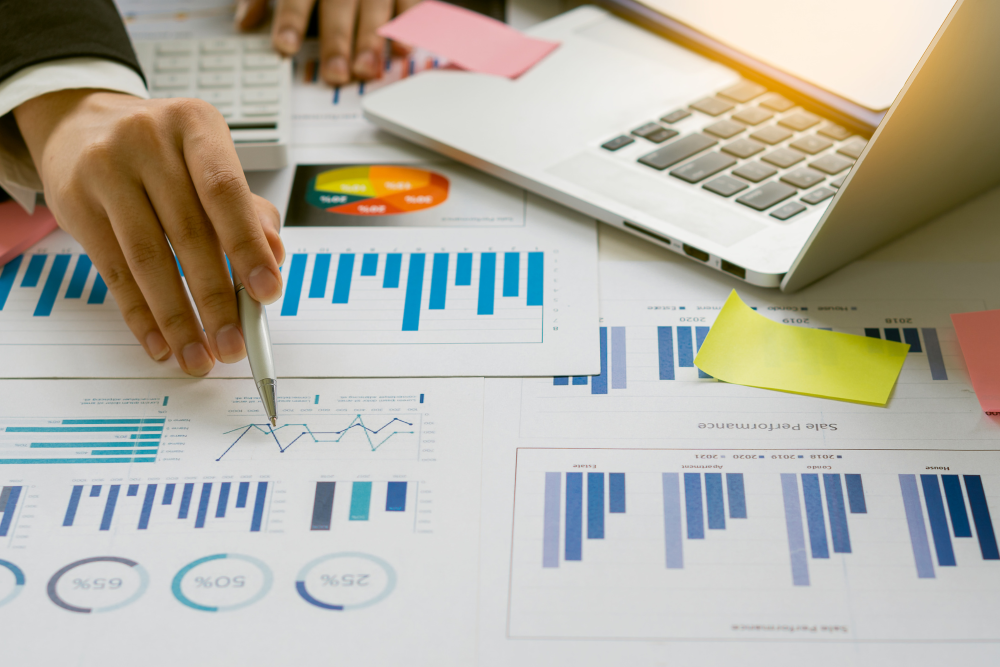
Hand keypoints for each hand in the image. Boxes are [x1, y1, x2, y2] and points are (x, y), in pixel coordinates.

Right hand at [14, 90, 284, 376]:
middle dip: (216, 298)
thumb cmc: (162, 152)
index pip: (226, 192)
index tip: (266, 292)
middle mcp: (149, 141)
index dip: (247, 246)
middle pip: (188, 233)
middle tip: (234, 343)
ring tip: (198, 356)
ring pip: (148, 258)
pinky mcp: (75, 203)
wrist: (78, 121)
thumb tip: (274, 257)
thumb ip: (247, 210)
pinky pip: (113, 271)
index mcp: (196, 126)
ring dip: (177, 318)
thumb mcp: (209, 162)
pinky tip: (159, 342)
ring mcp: (106, 170)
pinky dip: (140, 315)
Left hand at [236, 0, 422, 84]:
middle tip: (335, 74)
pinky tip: (403, 50)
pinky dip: (408, 25)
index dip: (291, 19)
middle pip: (339, 5)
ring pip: (375, 7)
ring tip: (366, 70)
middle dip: (337, 41)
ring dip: (372, 40)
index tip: (284, 46)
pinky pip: (409, 4)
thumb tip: (245, 20)